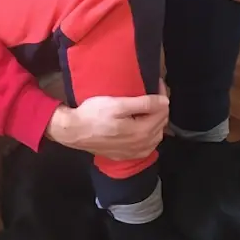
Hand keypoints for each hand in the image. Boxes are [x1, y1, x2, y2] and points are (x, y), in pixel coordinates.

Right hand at [45, 81, 168, 159]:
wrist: (74, 132)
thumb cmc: (94, 114)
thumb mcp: (118, 104)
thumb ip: (143, 104)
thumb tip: (165, 101)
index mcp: (142, 131)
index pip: (163, 111)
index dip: (162, 95)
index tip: (157, 84)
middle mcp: (142, 145)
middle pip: (161, 124)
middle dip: (161, 107)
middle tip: (154, 93)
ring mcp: (134, 153)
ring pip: (156, 136)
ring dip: (157, 121)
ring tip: (149, 108)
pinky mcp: (126, 156)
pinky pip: (147, 146)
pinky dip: (150, 136)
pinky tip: (144, 128)